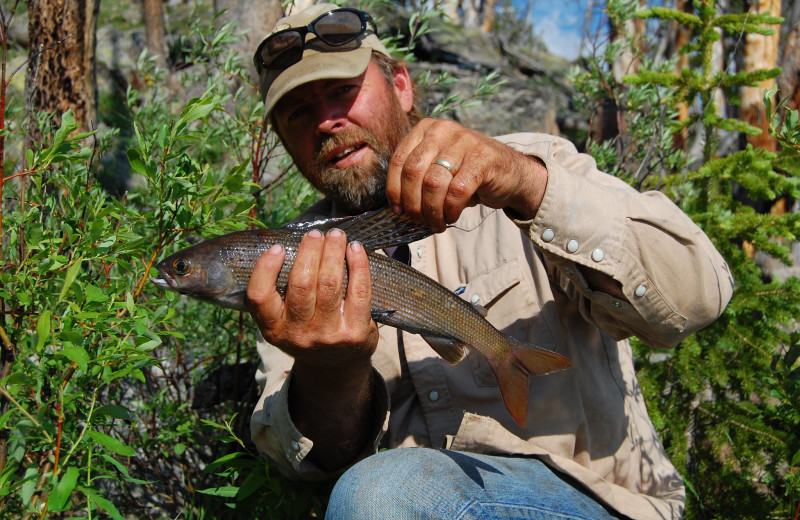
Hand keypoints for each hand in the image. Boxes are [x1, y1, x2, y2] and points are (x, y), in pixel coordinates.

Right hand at [247, 229, 378, 468]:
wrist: (335, 367)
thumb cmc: (306, 330)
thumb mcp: (283, 322)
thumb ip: (281, 292)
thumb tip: (294, 244)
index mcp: (273, 328)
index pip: (259, 297)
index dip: (266, 269)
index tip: (278, 247)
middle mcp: (298, 334)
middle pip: (302, 283)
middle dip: (310, 250)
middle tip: (316, 233)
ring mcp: (327, 335)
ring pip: (330, 283)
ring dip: (334, 252)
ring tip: (336, 236)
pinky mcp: (354, 333)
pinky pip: (358, 291)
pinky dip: (358, 265)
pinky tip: (356, 250)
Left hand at [386, 118, 547, 230]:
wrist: (511, 173)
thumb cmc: (468, 174)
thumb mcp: (438, 167)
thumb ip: (417, 178)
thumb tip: (397, 207)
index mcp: (426, 129)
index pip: (399, 160)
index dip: (394, 190)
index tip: (398, 212)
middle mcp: (442, 130)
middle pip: (414, 172)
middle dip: (413, 203)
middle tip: (418, 221)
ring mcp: (464, 141)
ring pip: (433, 183)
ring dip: (432, 211)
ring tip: (437, 224)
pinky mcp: (483, 158)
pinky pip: (457, 191)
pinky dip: (451, 210)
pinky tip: (452, 216)